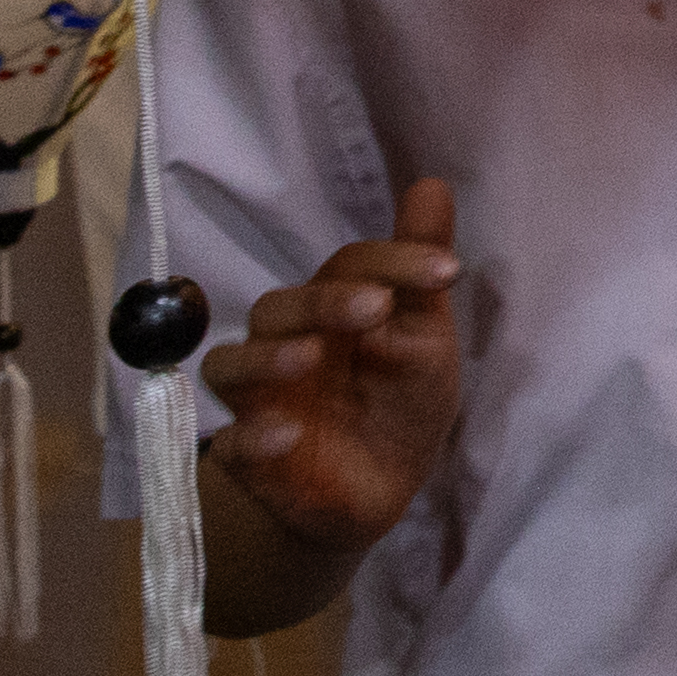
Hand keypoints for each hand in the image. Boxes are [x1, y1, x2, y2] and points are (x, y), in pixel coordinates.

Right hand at [209, 176, 467, 568]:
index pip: (348, 265)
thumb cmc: (399, 400)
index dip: (394, 261)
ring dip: (267, 356)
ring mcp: (260, 400)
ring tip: (310, 357)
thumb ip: (420, 268)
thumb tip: (432, 185)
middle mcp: (285, 343)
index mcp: (330, 307)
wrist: (380, 490)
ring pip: (229, 364)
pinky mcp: (248, 458)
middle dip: (323, 302)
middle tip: (375, 307)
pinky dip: (251, 437)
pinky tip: (287, 436)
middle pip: (279, 307)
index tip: (447, 272)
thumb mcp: (424, 338)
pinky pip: (229, 444)